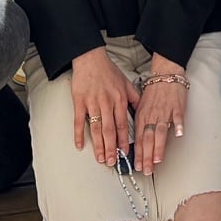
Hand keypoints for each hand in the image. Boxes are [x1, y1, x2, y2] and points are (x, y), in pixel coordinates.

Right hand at [69, 47, 137, 164]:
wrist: (91, 59)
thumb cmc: (108, 71)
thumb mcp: (126, 83)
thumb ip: (135, 98)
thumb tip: (142, 110)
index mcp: (119, 100)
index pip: (123, 124)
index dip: (124, 140)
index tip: (125, 152)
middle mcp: (107, 103)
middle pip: (110, 130)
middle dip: (112, 148)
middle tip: (112, 162)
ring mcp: (92, 103)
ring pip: (96, 128)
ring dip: (98, 145)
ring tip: (100, 158)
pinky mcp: (79, 102)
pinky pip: (78, 121)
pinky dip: (79, 134)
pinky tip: (80, 145)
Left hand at [132, 54, 186, 174]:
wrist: (165, 74)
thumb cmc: (154, 92)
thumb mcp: (141, 107)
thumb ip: (140, 124)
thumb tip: (136, 142)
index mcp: (142, 116)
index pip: (139, 138)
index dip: (138, 154)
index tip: (138, 166)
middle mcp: (151, 115)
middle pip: (148, 138)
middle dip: (147, 156)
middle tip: (147, 170)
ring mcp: (164, 111)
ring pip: (160, 131)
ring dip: (159, 146)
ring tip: (158, 160)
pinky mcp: (177, 106)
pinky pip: (177, 117)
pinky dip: (178, 125)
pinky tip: (178, 134)